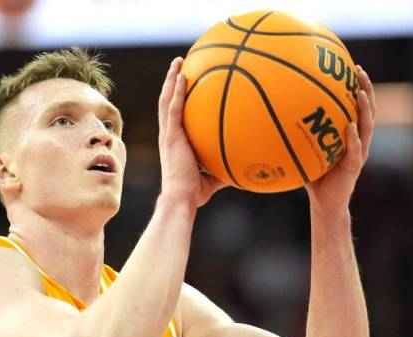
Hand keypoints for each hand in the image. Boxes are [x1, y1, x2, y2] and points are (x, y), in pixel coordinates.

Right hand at [157, 58, 227, 206]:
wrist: (182, 198)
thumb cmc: (194, 193)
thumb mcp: (213, 178)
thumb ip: (225, 169)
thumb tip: (245, 169)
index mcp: (174, 142)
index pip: (173, 115)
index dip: (175, 98)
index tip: (183, 84)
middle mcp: (168, 135)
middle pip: (167, 101)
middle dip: (172, 81)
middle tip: (179, 64)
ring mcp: (168, 134)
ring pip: (166, 100)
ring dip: (172, 79)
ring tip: (178, 62)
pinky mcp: (171, 136)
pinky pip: (174, 108)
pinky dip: (177, 91)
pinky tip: (183, 76)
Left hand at [305, 65, 375, 212]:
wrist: (326, 203)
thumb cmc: (314, 176)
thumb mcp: (305, 151)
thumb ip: (296, 135)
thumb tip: (272, 116)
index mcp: (349, 134)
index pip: (356, 105)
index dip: (356, 86)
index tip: (351, 66)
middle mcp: (358, 140)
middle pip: (367, 109)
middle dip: (365, 88)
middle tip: (358, 70)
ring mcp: (359, 153)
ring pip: (367, 126)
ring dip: (365, 109)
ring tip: (361, 93)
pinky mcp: (354, 167)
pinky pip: (355, 149)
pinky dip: (354, 137)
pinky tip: (351, 126)